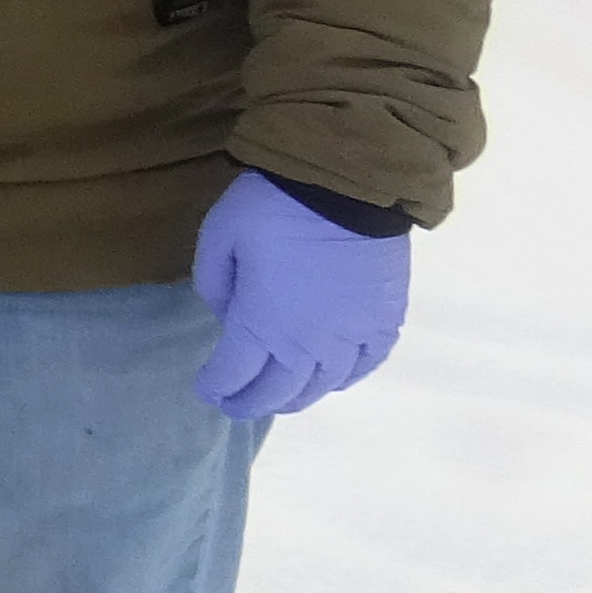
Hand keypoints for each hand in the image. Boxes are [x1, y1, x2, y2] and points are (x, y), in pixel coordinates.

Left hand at [191, 168, 409, 418]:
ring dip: (297, 397)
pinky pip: (367, 366)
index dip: (217, 387)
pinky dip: (346, 380)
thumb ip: (213, 283)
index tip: (206, 391)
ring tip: (280, 400)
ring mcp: (352, 338)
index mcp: (263, 325)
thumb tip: (225, 316)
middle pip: (279, 391)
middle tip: (236, 406)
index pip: (234, 373)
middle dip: (252, 403)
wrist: (349, 186)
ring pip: (323, 386)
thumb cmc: (274, 207)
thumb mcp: (219, 236)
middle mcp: (309, 344)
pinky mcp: (385, 323)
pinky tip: (334, 382)